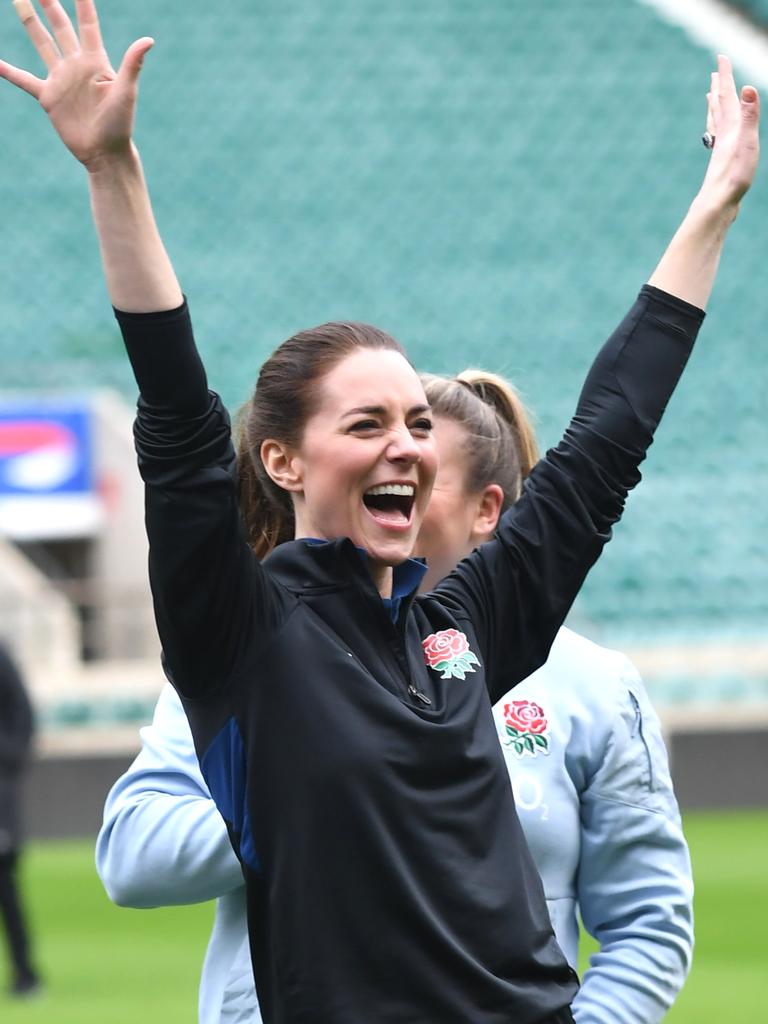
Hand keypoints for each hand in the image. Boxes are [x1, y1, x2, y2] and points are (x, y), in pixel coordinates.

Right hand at [0, 0, 152, 169]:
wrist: (105, 153)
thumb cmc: (120, 124)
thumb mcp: (126, 92)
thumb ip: (132, 64)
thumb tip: (148, 40)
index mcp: (96, 61)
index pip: (87, 24)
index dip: (83, 3)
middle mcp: (76, 65)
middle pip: (60, 26)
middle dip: (49, 3)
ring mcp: (61, 79)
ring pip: (41, 43)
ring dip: (29, 21)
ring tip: (19, 0)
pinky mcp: (49, 97)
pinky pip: (24, 80)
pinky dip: (8, 71)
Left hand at [700, 54, 759, 209]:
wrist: (718, 203)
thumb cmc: (735, 176)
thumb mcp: (748, 143)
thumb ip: (750, 116)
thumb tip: (748, 87)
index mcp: (731, 127)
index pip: (727, 95)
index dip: (725, 75)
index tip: (721, 57)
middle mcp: (723, 135)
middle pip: (719, 106)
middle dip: (719, 87)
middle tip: (715, 72)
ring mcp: (720, 149)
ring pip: (716, 122)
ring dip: (714, 106)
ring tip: (710, 97)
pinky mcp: (721, 162)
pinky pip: (718, 138)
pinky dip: (717, 129)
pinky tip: (717, 134)